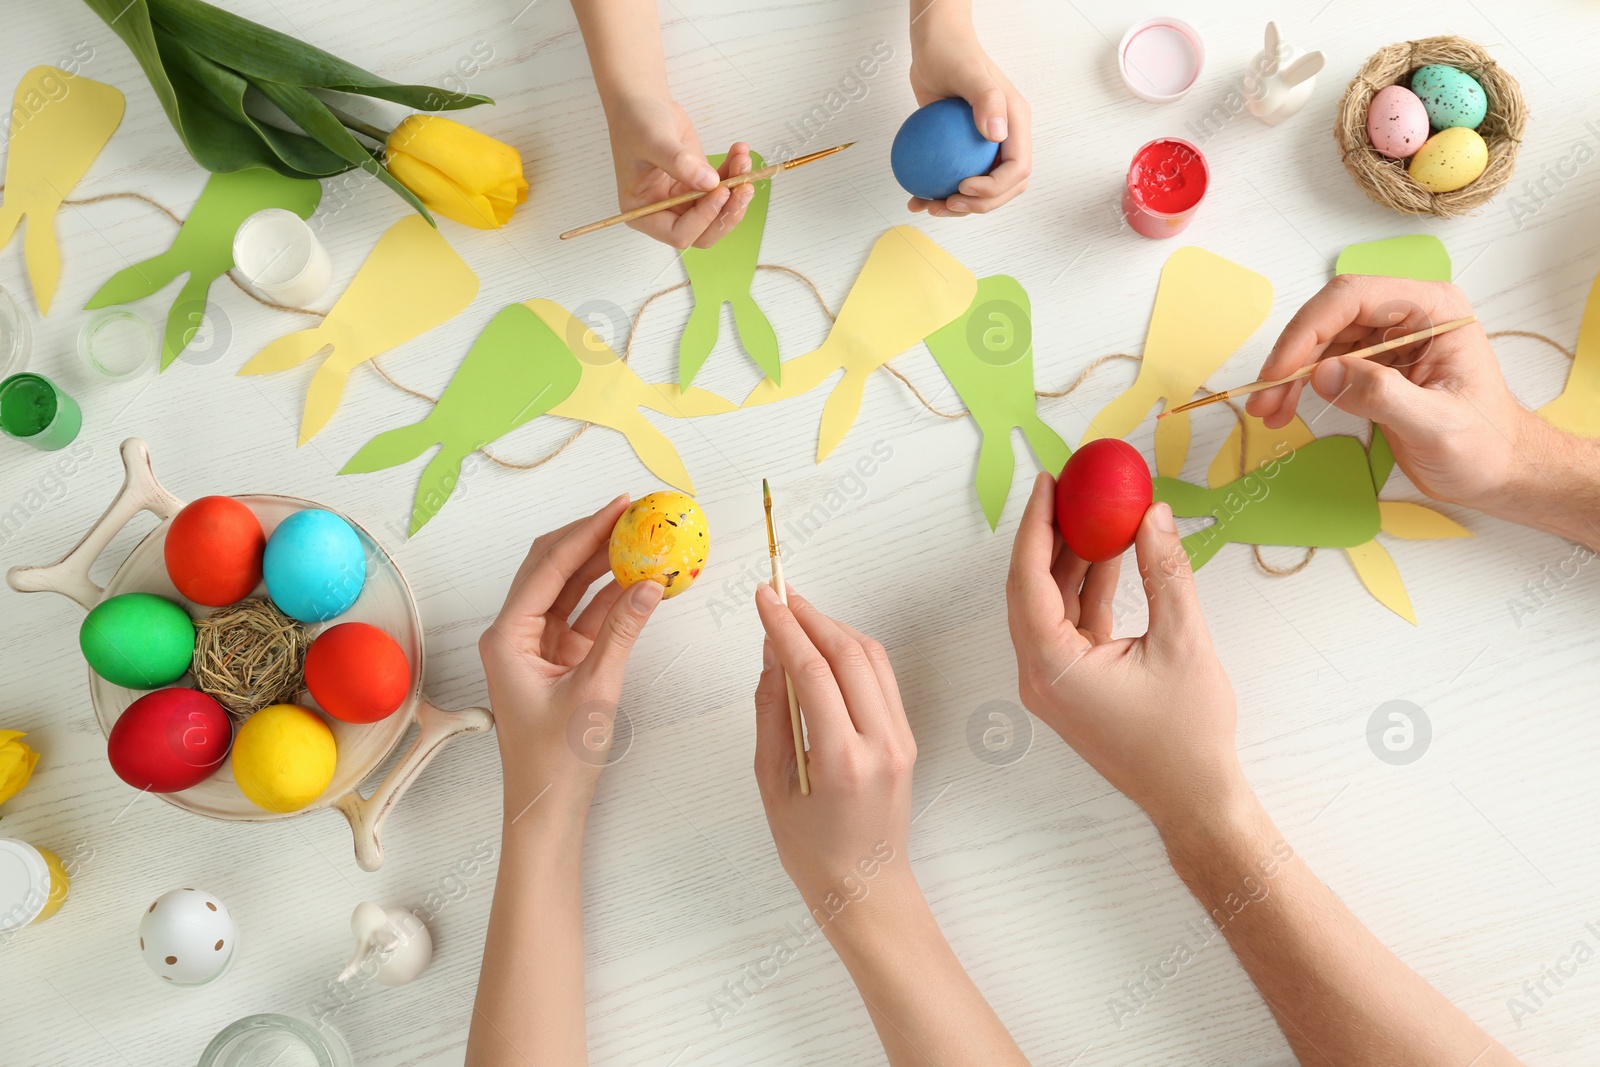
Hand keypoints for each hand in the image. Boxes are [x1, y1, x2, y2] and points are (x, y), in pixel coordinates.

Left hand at [478, 496, 662, 825]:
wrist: (547, 807)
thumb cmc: (556, 759)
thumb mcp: (595, 690)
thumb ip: (624, 632)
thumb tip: (651, 585)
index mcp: (507, 635)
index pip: (548, 566)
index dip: (586, 531)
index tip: (621, 506)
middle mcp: (516, 632)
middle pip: (554, 566)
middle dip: (594, 537)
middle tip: (635, 514)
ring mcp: (538, 643)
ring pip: (572, 587)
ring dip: (606, 563)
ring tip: (643, 539)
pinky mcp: (560, 657)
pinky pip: (586, 613)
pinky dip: (613, 597)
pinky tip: (642, 581)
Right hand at [605, 94, 753, 248]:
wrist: (643, 103)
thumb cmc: (637, 121)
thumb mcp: (653, 140)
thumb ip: (680, 163)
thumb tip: (710, 183)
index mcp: (643, 212)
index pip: (678, 234)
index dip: (703, 218)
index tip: (720, 191)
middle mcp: (664, 212)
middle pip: (704, 232)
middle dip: (727, 212)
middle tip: (744, 188)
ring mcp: (683, 201)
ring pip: (719, 213)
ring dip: (737, 190)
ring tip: (744, 161)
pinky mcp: (699, 186)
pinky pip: (724, 189)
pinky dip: (736, 173)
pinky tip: (740, 152)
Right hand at [752, 584, 915, 918]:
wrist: (865, 885)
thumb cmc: (811, 848)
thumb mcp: (772, 782)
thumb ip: (771, 713)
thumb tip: (771, 654)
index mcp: (843, 761)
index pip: (813, 672)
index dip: (786, 627)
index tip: (764, 599)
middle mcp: (881, 745)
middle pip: (849, 654)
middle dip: (811, 616)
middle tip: (779, 596)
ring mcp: (902, 739)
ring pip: (872, 659)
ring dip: (835, 628)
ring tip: (798, 614)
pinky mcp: (908, 738)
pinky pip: (883, 678)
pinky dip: (854, 651)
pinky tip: (826, 644)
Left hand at [907, 23, 1030, 215]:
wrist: (933, 47)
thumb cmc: (953, 53)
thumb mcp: (969, 72)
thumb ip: (987, 99)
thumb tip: (997, 133)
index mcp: (1016, 125)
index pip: (1018, 169)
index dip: (995, 188)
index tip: (963, 185)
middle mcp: (1004, 139)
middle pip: (1003, 188)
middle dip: (978, 205)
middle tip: (946, 204)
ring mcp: (983, 147)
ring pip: (979, 190)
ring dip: (957, 206)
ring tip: (929, 206)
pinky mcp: (961, 150)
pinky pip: (954, 178)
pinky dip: (937, 192)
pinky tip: (914, 198)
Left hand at [1005, 474, 1243, 830]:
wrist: (1195, 799)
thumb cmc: (1188, 736)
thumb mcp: (1183, 643)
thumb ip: (1166, 573)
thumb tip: (1153, 515)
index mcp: (1051, 666)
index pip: (1028, 581)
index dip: (1036, 525)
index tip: (1049, 482)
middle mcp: (1039, 674)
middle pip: (1031, 588)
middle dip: (1050, 534)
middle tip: (1069, 486)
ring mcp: (1054, 681)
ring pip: (1052, 604)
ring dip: (1073, 559)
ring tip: (1095, 508)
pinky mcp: (1074, 684)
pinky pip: (1072, 623)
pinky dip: (1089, 588)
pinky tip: (1113, 551)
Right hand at [1245, 275, 1534, 512]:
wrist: (1501, 472)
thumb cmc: (1485, 447)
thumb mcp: (1437, 426)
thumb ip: (1382, 395)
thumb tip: (1324, 374)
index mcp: (1433, 310)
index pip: (1354, 298)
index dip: (1308, 330)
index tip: (1279, 373)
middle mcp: (1409, 315)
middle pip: (1330, 319)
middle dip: (1292, 358)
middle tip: (1264, 400)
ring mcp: (1391, 340)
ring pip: (1322, 342)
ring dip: (1290, 376)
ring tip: (1269, 413)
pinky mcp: (1377, 366)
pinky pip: (1328, 365)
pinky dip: (1301, 387)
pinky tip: (1286, 410)